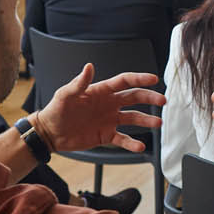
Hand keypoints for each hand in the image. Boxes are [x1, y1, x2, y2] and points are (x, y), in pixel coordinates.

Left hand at [32, 64, 164, 152]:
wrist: (50, 133)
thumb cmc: (56, 110)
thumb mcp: (65, 94)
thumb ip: (79, 82)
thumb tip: (89, 67)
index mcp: (101, 91)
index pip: (124, 82)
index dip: (139, 79)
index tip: (153, 79)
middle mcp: (109, 104)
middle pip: (134, 98)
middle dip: (150, 98)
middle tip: (163, 100)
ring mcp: (109, 120)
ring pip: (133, 118)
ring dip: (146, 120)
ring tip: (158, 123)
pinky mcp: (106, 135)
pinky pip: (123, 138)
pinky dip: (132, 143)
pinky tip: (140, 146)